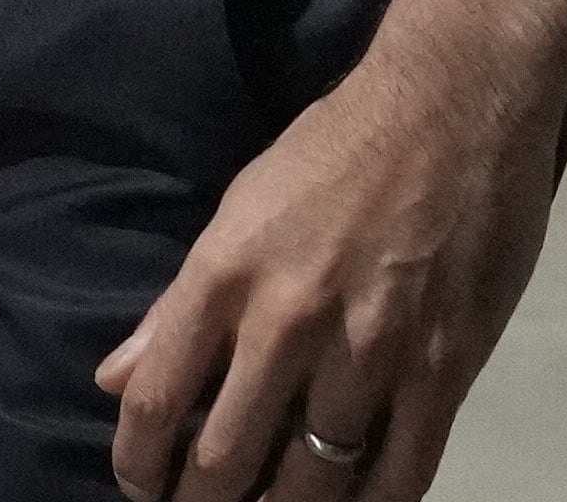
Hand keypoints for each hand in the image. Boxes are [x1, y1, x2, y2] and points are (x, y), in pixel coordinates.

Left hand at [96, 32, 566, 501]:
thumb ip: (179, 307)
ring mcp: (371, 351)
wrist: (452, 104)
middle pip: (226, 456)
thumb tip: (114, 377)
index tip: (138, 486)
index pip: (156, 398)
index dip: (137, 461)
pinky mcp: (444, 368)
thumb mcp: (238, 209)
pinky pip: (402, 473)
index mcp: (225, 275)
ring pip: (314, 481)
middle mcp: (288, 322)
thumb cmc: (336, 149)